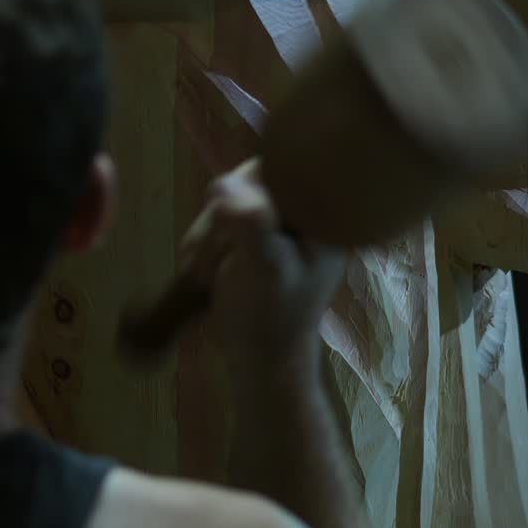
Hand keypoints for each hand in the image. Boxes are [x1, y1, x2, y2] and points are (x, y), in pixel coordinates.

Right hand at [179, 159, 346, 361]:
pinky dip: (204, 244)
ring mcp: (276, 225)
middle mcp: (303, 213)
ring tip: (205, 271)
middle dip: (221, 219)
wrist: (259, 358)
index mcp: (324, 215)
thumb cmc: (270, 317)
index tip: (229, 220)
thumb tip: (223, 184)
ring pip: (228, 202)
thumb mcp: (264, 268)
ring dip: (207, 235)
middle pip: (250, 182)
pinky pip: (218, 221)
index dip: (249, 187)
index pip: (286, 168)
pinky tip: (204, 271)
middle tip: (213, 253)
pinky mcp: (254, 238)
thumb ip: (251, 223)